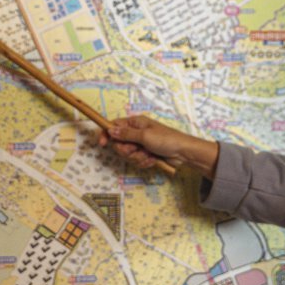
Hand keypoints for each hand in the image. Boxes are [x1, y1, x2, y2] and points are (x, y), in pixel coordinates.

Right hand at [99, 116, 219, 178]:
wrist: (183, 153)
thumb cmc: (166, 139)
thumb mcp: (145, 136)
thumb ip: (126, 134)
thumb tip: (111, 130)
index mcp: (135, 123)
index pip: (114, 126)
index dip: (106, 134)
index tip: (102, 143)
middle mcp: (136, 132)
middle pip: (119, 143)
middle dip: (127, 150)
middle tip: (137, 149)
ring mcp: (140, 144)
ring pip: (127, 154)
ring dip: (137, 157)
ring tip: (149, 155)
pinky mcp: (145, 154)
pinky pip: (136, 160)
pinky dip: (144, 162)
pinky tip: (153, 159)